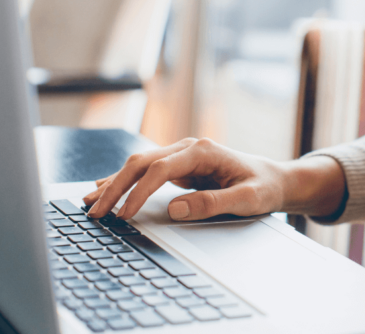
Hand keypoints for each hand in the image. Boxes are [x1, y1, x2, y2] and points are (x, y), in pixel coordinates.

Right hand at [82, 137, 346, 220]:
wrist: (275, 179)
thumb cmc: (264, 187)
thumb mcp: (247, 199)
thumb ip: (213, 203)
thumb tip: (175, 208)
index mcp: (203, 151)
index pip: (159, 170)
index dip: (139, 193)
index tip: (124, 215)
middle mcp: (188, 148)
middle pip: (141, 163)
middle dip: (115, 187)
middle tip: (96, 213)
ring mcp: (181, 156)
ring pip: (138, 164)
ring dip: (113, 183)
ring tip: (89, 203)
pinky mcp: (179, 167)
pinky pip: (145, 172)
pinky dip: (123, 182)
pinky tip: (105, 191)